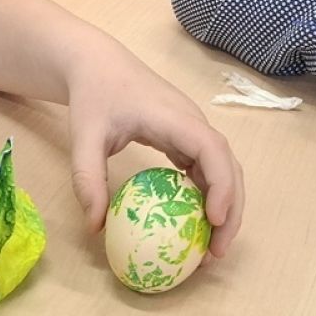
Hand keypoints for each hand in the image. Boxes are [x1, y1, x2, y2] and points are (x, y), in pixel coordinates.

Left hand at [64, 48, 244, 256]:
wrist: (96, 63)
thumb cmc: (94, 95)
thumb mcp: (84, 137)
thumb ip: (87, 180)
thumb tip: (95, 228)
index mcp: (174, 117)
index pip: (212, 149)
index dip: (220, 184)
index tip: (214, 220)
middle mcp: (192, 122)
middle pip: (228, 164)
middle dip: (231, 208)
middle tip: (217, 252)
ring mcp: (191, 129)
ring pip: (223, 169)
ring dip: (225, 206)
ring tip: (212, 248)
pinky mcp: (184, 137)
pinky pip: (206, 168)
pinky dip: (209, 196)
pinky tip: (197, 224)